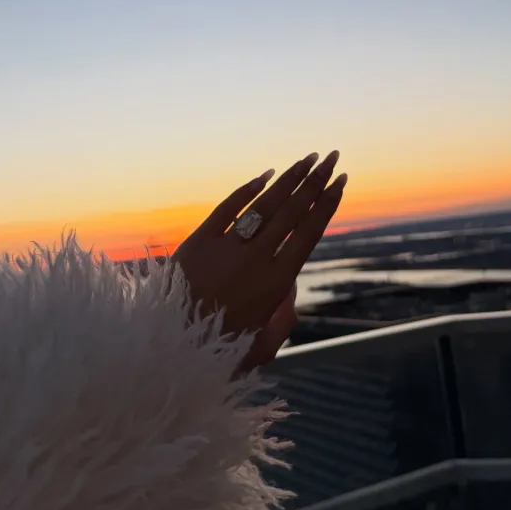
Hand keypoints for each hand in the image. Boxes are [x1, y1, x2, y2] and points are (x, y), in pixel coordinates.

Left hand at [173, 151, 346, 369]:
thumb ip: (283, 320)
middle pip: (293, 211)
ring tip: (308, 159)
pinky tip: (265, 176)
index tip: (341, 182)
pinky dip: (248, 190)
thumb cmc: (219, 352)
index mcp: (276, 283)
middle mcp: (256, 259)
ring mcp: (227, 247)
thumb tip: (291, 288)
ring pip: (265, 204)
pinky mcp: (199, 241)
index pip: (309, 233)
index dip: (327, 204)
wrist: (169, 347)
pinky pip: (228, 208)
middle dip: (316, 181)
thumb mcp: (263, 347)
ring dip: (289, 179)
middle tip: (332, 157)